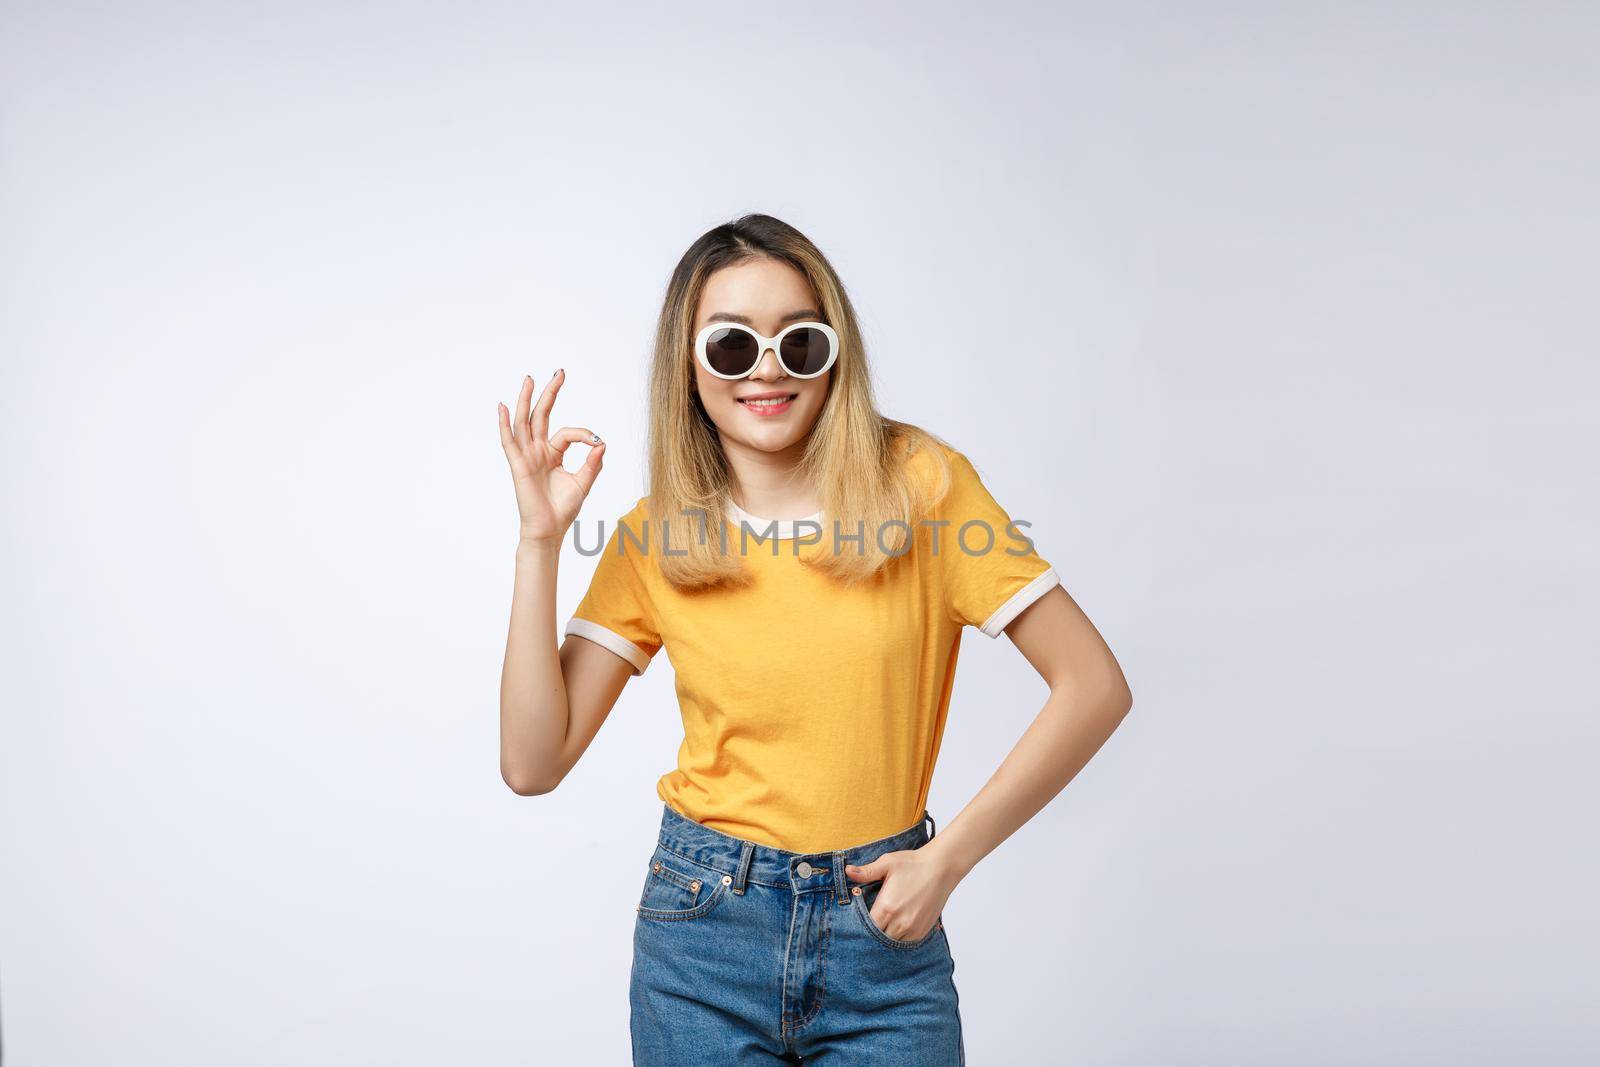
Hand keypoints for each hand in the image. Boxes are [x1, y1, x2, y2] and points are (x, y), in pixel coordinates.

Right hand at [497, 369, 603, 542]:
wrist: (549, 530)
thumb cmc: (563, 509)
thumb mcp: (583, 483)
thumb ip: (592, 463)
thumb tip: (601, 442)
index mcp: (552, 454)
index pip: (566, 432)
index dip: (582, 434)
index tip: (596, 441)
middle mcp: (537, 451)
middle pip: (541, 416)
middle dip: (550, 394)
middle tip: (559, 373)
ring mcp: (527, 457)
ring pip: (524, 422)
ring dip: (526, 400)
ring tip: (530, 379)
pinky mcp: (519, 465)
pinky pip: (509, 442)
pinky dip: (504, 424)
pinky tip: (502, 407)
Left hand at [845, 842, 960, 942]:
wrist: (941, 868)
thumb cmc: (913, 864)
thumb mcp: (887, 863)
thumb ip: (866, 872)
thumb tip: (847, 872)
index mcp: (886, 908)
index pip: (866, 927)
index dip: (861, 925)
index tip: (859, 920)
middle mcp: (899, 923)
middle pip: (878, 938)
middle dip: (873, 932)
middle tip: (871, 923)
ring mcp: (913, 929)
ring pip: (893, 942)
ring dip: (887, 935)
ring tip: (885, 924)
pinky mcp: (923, 930)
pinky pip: (906, 942)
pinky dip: (900, 937)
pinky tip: (897, 926)